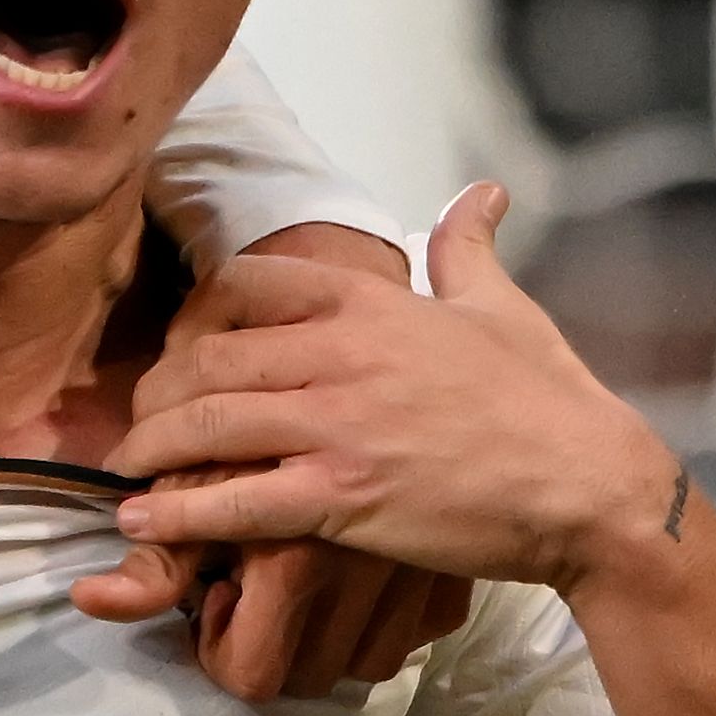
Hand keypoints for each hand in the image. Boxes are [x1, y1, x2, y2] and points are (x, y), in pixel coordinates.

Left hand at [103, 183, 689, 597]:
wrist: (588, 486)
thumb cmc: (548, 399)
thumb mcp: (502, 307)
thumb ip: (467, 247)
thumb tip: (481, 192)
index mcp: (371, 302)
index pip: (249, 281)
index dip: (200, 313)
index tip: (182, 343)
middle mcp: (341, 353)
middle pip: (207, 358)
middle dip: (158, 391)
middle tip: (138, 418)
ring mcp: (337, 425)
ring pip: (205, 426)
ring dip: (150, 449)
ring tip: (126, 470)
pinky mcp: (341, 496)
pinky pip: (234, 502)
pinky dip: (178, 514)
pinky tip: (142, 523)